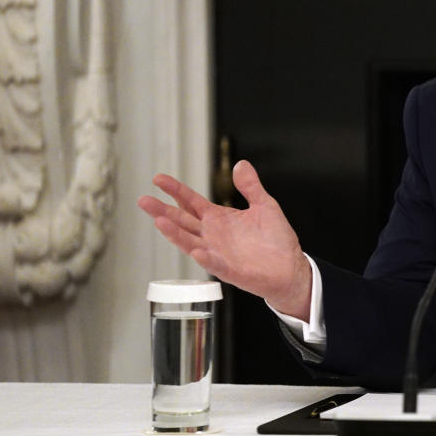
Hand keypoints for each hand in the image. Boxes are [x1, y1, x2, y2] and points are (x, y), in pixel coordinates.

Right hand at [137, 160, 312, 319]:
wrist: (291, 267)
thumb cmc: (276, 239)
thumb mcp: (264, 206)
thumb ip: (250, 186)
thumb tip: (241, 164)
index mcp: (219, 219)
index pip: (191, 202)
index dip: (175, 190)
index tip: (158, 179)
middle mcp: (213, 236)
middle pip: (182, 221)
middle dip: (163, 211)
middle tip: (144, 200)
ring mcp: (218, 253)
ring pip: (190, 242)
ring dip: (175, 233)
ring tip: (160, 221)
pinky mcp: (230, 270)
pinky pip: (215, 264)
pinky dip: (206, 258)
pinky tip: (197, 250)